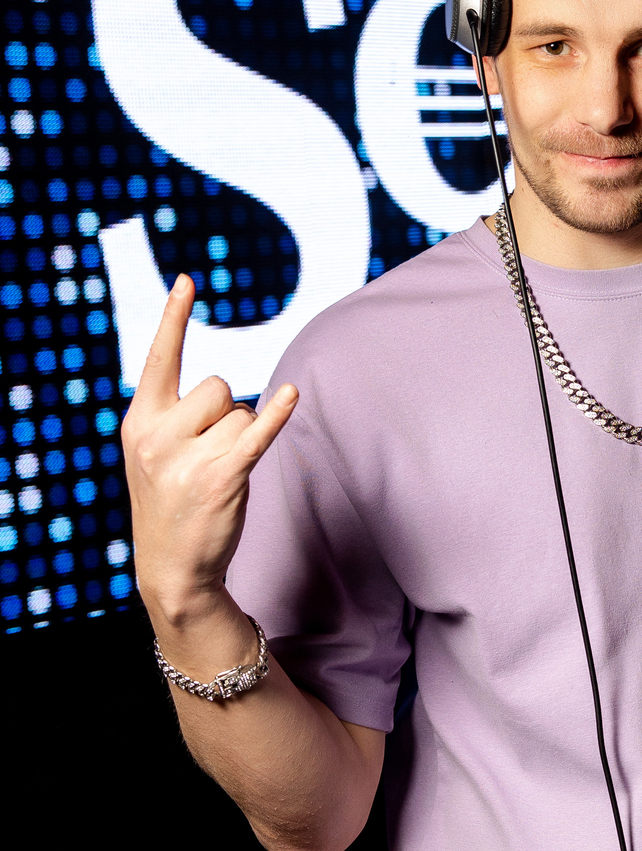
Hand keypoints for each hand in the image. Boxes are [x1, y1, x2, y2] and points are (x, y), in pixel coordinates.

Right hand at [122, 276, 297, 625]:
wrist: (171, 568)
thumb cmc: (170, 503)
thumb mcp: (151, 454)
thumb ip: (173, 416)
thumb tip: (226, 392)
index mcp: (139, 422)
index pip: (160, 359)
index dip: (174, 319)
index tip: (188, 281)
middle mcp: (159, 434)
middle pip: (218, 386)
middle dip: (224, 414)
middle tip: (206, 456)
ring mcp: (189, 456)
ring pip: (241, 413)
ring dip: (242, 439)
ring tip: (218, 474)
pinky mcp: (223, 476)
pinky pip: (258, 432)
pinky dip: (279, 414)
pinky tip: (293, 395)